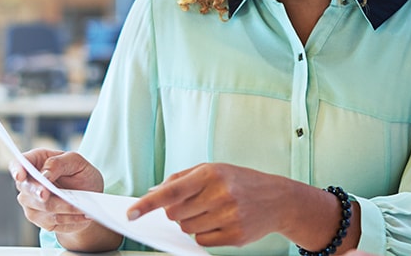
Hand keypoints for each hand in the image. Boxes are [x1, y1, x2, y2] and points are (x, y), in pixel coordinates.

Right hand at [9, 148, 102, 234]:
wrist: (90, 196)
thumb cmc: (80, 173)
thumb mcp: (76, 161)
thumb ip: (58, 163)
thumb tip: (44, 174)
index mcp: (35, 161)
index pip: (18, 164)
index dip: (16, 169)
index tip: (20, 175)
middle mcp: (28, 183)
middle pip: (27, 188)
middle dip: (38, 192)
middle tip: (45, 195)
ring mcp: (31, 203)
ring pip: (43, 207)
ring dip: (64, 207)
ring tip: (82, 207)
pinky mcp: (40, 219)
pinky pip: (53, 221)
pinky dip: (69, 218)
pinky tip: (82, 215)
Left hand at [126, 163, 294, 246]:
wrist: (278, 199)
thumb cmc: (241, 181)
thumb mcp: (213, 169)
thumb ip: (181, 178)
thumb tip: (153, 191)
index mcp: (211, 173)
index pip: (171, 190)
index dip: (149, 203)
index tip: (132, 213)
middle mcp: (220, 194)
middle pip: (175, 214)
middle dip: (177, 211)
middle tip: (195, 203)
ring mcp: (229, 216)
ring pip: (187, 229)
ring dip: (191, 223)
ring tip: (211, 211)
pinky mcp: (235, 235)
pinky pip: (201, 241)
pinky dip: (204, 234)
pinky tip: (219, 222)